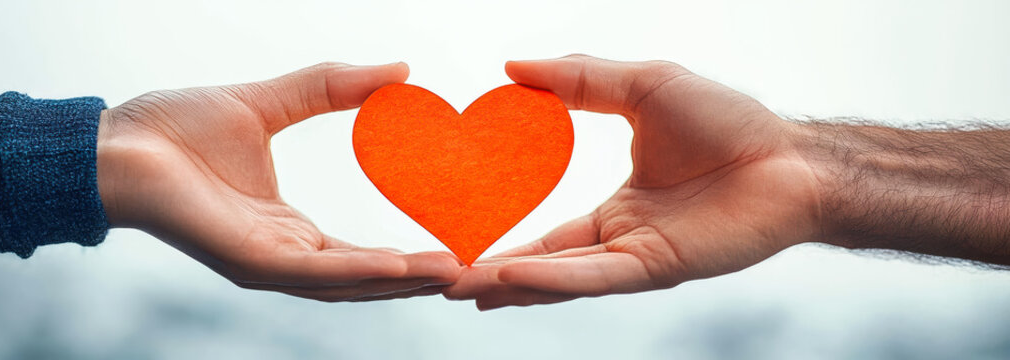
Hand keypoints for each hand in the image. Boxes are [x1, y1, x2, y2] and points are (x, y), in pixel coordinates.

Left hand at [97, 62, 462, 301]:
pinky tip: (403, 266)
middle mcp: (281, 258)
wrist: (112, 142)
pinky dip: (363, 272)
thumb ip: (331, 89)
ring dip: (404, 280)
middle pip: (365, 279)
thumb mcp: (270, 102)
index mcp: (287, 231)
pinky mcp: (249, 262)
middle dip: (420, 277)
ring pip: (349, 283)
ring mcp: (266, 265)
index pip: (360, 251)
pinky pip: (316, 272)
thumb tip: (396, 70)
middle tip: (476, 269)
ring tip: (457, 271)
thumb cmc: (174, 130)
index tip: (459, 242)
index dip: (409, 251)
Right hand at [444, 55, 821, 309]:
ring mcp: (635, 259)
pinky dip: (549, 277)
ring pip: (558, 278)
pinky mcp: (655, 268)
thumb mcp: (640, 85)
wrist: (789, 154)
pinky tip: (507, 273)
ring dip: (505, 282)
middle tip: (436, 278)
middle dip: (488, 273)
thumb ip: (577, 79)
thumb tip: (511, 67)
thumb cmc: (729, 122)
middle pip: (541, 264)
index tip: (454, 233)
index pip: (546, 230)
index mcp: (616, 209)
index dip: (500, 234)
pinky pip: (592, 275)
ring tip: (454, 285)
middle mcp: (620, 242)